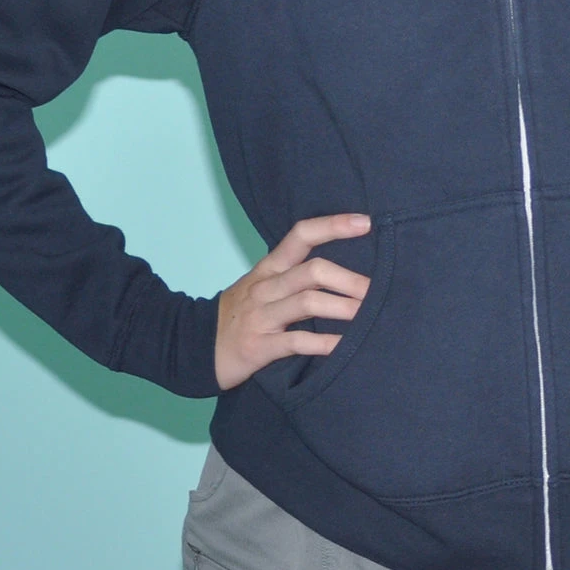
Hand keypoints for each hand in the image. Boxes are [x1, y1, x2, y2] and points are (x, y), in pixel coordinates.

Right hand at [214, 213, 371, 391]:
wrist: (193, 347)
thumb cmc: (239, 314)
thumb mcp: (261, 286)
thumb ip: (293, 275)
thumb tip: (343, 268)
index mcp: (269, 267)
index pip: (301, 234)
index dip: (333, 225)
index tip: (366, 222)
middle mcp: (265, 287)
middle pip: (312, 271)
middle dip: (349, 279)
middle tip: (376, 290)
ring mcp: (261, 316)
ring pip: (307, 303)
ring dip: (343, 308)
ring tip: (369, 314)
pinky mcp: (258, 347)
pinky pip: (296, 342)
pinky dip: (324, 344)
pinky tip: (344, 346)